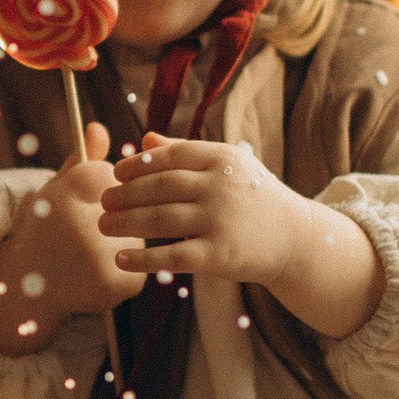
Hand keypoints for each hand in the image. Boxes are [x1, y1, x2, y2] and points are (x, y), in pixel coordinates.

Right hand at [0, 122, 142, 355]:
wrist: (26, 289)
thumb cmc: (44, 232)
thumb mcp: (56, 190)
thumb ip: (82, 160)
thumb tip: (100, 126)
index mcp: (67, 196)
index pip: (109, 176)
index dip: (95, 193)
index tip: (75, 210)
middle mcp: (86, 224)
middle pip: (129, 204)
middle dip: (116, 214)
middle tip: (81, 237)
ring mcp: (108, 257)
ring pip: (138, 233)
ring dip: (125, 240)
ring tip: (87, 258)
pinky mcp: (124, 283)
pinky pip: (142, 262)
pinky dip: (127, 267)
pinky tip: (97, 274)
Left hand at [101, 132, 384, 338]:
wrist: (296, 239)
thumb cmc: (255, 199)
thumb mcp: (230, 167)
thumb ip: (187, 152)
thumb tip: (146, 139)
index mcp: (222, 159)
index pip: (172, 156)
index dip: (139, 164)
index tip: (116, 171)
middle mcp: (221, 186)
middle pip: (161, 187)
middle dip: (125, 193)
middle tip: (102, 200)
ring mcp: (220, 220)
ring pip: (161, 219)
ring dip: (126, 222)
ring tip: (103, 225)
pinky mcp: (220, 254)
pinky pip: (173, 255)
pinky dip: (144, 259)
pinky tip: (121, 259)